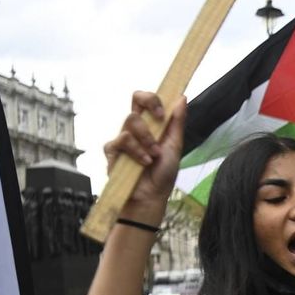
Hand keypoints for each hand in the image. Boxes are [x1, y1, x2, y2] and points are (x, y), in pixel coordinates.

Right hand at [102, 91, 186, 217]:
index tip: (162, 113)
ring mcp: (123, 138)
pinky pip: (122, 140)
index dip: (152, 98)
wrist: (152, 196)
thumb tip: (182, 98)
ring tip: (153, 156)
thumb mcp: (175, 146)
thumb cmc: (163, 174)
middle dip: (150, 108)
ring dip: (146, 139)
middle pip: (135, 99)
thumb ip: (177, 123)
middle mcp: (136, 128)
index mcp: (151, 125)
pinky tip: (143, 163)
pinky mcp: (112, 150)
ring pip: (131, 121)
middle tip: (159, 121)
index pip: (145, 99)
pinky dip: (136, 151)